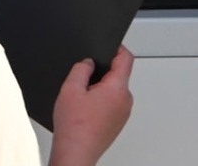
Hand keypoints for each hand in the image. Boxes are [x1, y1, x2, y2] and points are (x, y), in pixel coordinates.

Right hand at [48, 47, 133, 165]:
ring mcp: (124, 113)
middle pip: (119, 75)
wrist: (76, 151)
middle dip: (102, 73)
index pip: (126, 58)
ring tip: (83, 101)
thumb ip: (81, 68)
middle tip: (84, 81)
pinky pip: (113, 103)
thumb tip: (88, 62)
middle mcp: (125, 100)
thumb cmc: (74, 127)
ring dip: (101, 89)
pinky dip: (102, 102)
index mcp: (117, 88)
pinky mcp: (119, 122)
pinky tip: (87, 111)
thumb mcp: (71, 87)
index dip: (117, 48)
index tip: (110, 45)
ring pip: (115, 90)